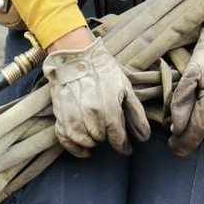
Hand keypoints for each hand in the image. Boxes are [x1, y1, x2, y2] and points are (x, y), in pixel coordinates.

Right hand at [43, 36, 150, 158]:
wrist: (76, 54)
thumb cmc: (103, 70)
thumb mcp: (125, 87)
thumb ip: (135, 114)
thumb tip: (143, 137)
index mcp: (109, 108)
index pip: (118, 138)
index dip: (123, 146)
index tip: (126, 148)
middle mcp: (91, 114)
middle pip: (101, 139)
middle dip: (107, 137)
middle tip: (109, 131)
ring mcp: (73, 115)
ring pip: (84, 141)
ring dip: (92, 141)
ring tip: (97, 136)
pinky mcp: (60, 114)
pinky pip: (66, 139)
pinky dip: (74, 148)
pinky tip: (83, 149)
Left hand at [169, 27, 203, 156]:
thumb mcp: (189, 74)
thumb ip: (181, 102)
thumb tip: (176, 128)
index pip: (197, 130)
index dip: (183, 142)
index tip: (171, 146)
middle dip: (188, 131)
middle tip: (173, 124)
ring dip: (200, 127)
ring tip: (189, 112)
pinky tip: (203, 110)